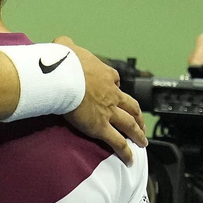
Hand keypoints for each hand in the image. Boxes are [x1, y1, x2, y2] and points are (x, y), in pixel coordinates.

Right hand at [59, 36, 146, 162]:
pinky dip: (125, 151)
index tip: (116, 89)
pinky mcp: (101, 127)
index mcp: (105, 74)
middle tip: (141, 123)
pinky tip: (130, 160)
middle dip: (137, 115)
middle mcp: (112, 93)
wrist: (63, 76)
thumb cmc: (63, 61)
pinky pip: (117, 142)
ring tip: (143, 142)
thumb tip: (60, 43)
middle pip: (130, 105)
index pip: (116, 81)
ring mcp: (108, 111)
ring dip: (138, 133)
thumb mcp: (65, 47)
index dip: (117, 86)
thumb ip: (65, 45)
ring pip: (129, 124)